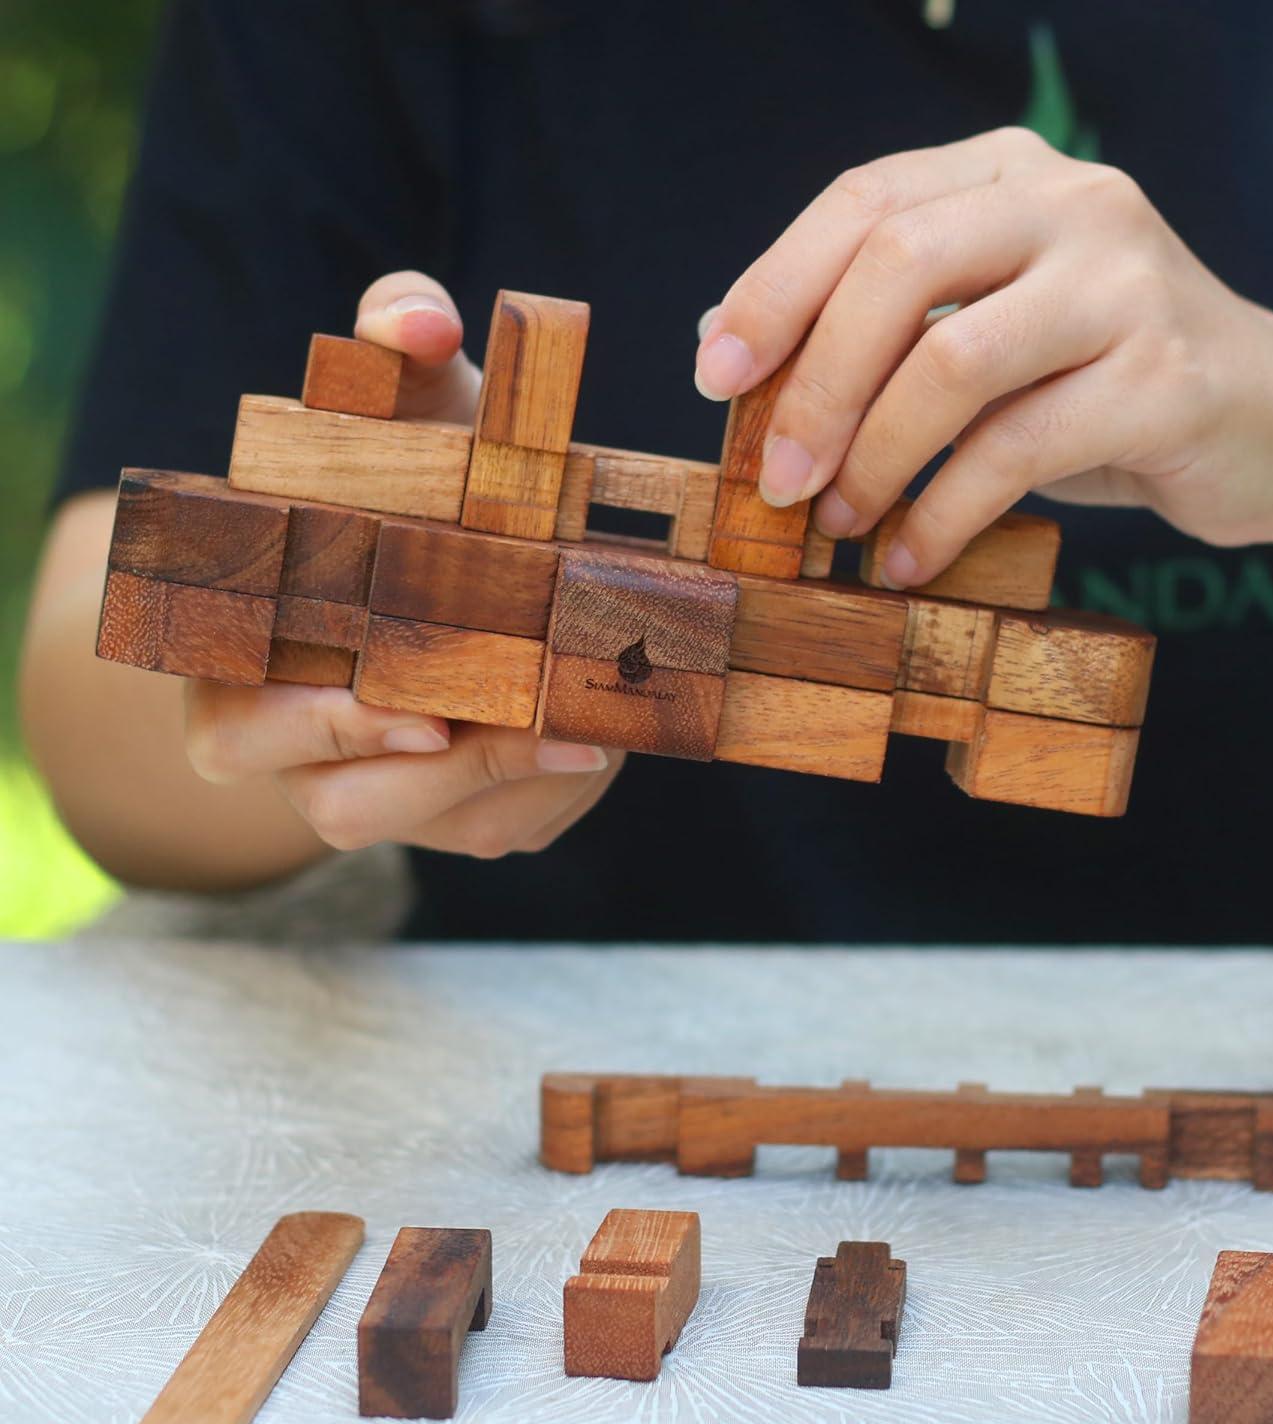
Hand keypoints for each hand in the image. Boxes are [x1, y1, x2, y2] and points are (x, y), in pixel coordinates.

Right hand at [185, 271, 622, 859]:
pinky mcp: (462, 821)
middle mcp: (301, 754)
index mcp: (245, 667)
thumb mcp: (403, 410)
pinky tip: (608, 729)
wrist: (454, 556)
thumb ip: (392, 346)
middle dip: (455, 774)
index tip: (416, 714)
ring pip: (447, 830)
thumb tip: (416, 320)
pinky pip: (513, 828)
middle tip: (555, 728)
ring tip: (605, 727)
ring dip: (530, 781)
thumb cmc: (406, 478)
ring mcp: (387, 797)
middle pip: (349, 808)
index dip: (318, 731)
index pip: (241, 732)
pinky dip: (566, 786)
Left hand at [694, 127, 1272, 586]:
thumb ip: (880, 329)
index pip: (865, 202)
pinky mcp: (1169, 378)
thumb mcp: (984, 337)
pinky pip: (1014, 451)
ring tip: (837, 525)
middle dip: (814, 385)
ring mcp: (1129, 284)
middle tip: (775, 481)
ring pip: (953, 361)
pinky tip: (907, 560)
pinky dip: (940, 516)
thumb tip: (727, 351)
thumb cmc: (1097, 384)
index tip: (715, 378)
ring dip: (872, 458)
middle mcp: (1073, 204)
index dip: (774, 288)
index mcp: (1011, 174)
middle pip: (898, 267)